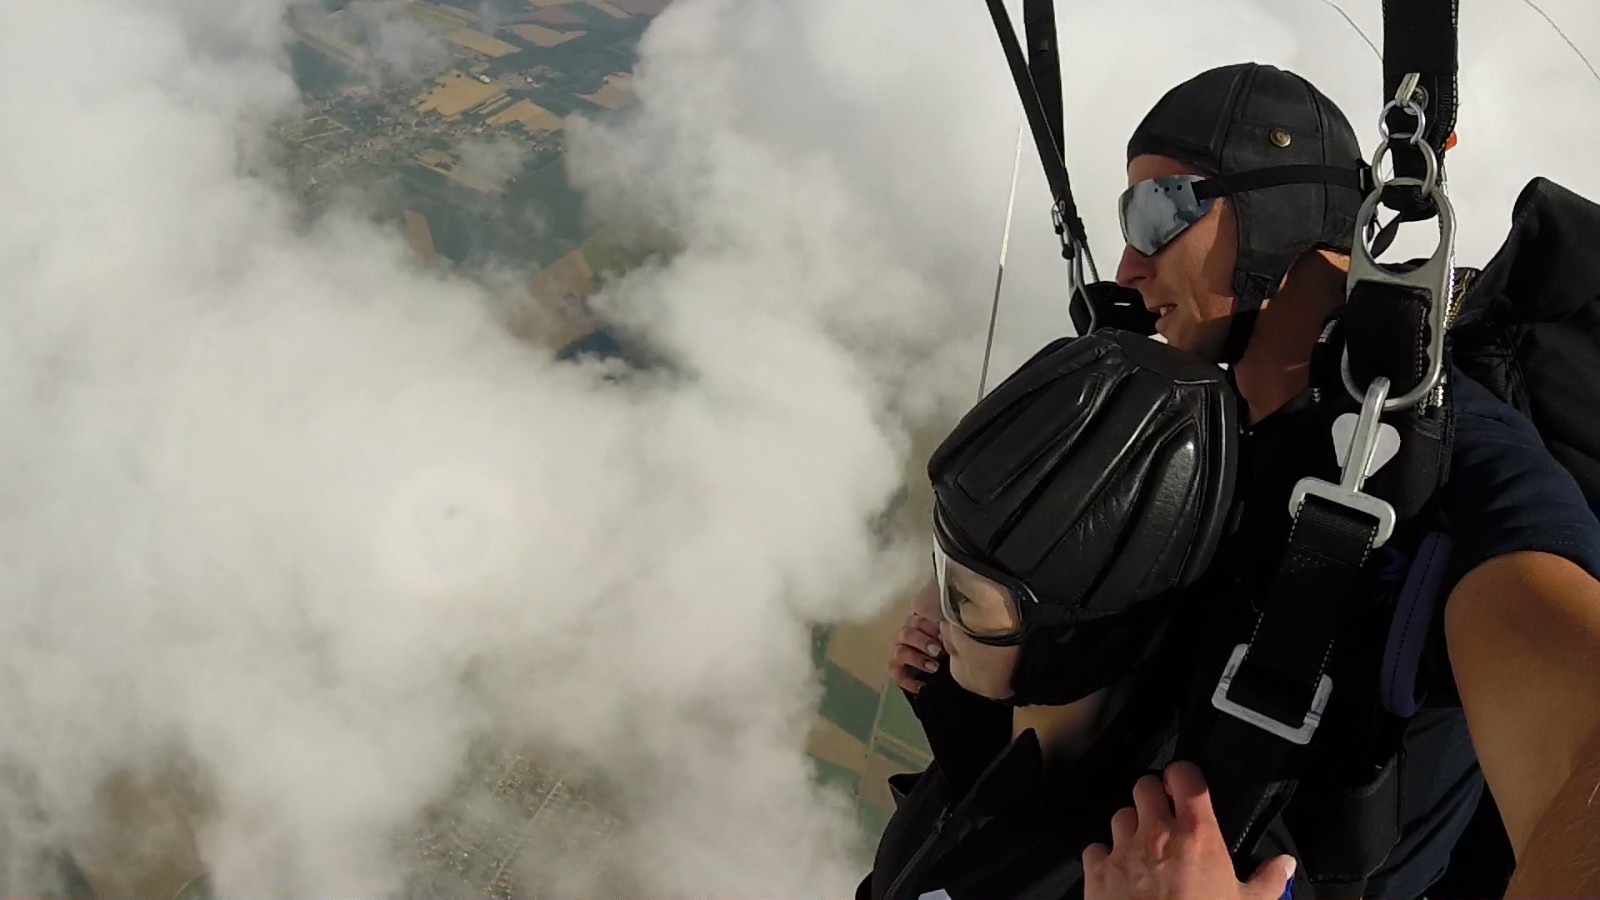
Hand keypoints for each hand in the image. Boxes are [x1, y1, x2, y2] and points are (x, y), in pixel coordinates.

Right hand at [889, 580, 943, 693]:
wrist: (940, 673)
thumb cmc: (945, 648)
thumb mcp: (949, 636)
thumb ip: (949, 628)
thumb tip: (958, 620)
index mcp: (917, 625)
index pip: (916, 619)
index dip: (928, 627)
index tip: (945, 635)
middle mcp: (904, 636)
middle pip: (906, 633)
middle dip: (922, 641)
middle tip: (938, 650)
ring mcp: (898, 652)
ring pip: (899, 652)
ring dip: (917, 659)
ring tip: (934, 667)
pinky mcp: (896, 669)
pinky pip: (896, 674)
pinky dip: (908, 681)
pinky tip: (922, 686)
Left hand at [1082, 761, 1296, 899]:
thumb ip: (1268, 882)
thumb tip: (1285, 864)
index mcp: (1197, 835)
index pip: (1186, 777)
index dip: (1183, 775)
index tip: (1185, 786)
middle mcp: (1156, 834)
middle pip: (1143, 786)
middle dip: (1152, 796)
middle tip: (1162, 816)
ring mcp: (1123, 850)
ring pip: (1120, 815)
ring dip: (1130, 827)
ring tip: (1143, 848)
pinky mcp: (1097, 872)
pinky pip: (1095, 848)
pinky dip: (1105, 857)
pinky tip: (1119, 873)